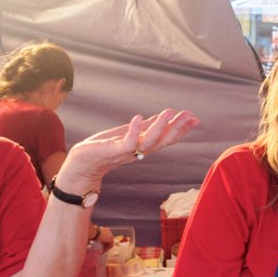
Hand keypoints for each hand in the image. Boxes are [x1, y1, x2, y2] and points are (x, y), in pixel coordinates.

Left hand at [54, 109, 198, 191]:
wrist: (82, 165)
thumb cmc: (104, 148)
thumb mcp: (130, 133)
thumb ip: (147, 126)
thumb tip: (167, 117)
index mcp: (143, 147)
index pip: (166, 138)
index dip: (181, 129)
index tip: (195, 119)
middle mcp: (138, 151)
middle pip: (162, 141)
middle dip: (177, 128)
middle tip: (190, 115)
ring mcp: (127, 152)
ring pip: (148, 141)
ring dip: (160, 127)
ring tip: (169, 112)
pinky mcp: (113, 151)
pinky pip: (127, 142)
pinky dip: (133, 131)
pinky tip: (138, 117)